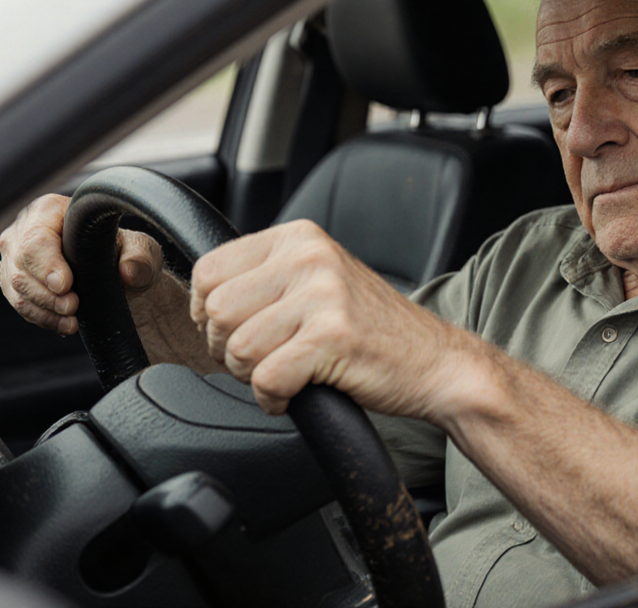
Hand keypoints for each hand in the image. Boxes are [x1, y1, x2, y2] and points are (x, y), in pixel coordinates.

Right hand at [0, 194, 163, 333]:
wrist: (118, 274)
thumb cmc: (125, 252)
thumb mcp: (142, 249)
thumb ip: (140, 257)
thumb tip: (128, 271)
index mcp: (51, 209)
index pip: (37, 239)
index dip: (47, 265)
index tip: (65, 286)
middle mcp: (26, 228)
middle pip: (21, 265)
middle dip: (46, 293)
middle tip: (72, 307)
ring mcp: (15, 254)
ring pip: (16, 287)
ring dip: (44, 308)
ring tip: (71, 319)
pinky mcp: (14, 279)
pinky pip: (19, 302)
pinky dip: (41, 317)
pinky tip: (64, 324)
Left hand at [190, 219, 480, 417]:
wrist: (436, 361)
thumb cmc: (372, 330)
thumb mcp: (319, 281)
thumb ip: (267, 277)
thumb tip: (200, 299)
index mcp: (299, 237)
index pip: (208, 270)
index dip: (210, 314)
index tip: (239, 332)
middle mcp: (310, 256)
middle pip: (216, 312)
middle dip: (229, 349)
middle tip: (266, 360)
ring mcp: (323, 295)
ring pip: (237, 348)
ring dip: (253, 377)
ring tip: (286, 374)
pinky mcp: (333, 338)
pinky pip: (266, 379)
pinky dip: (274, 400)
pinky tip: (297, 394)